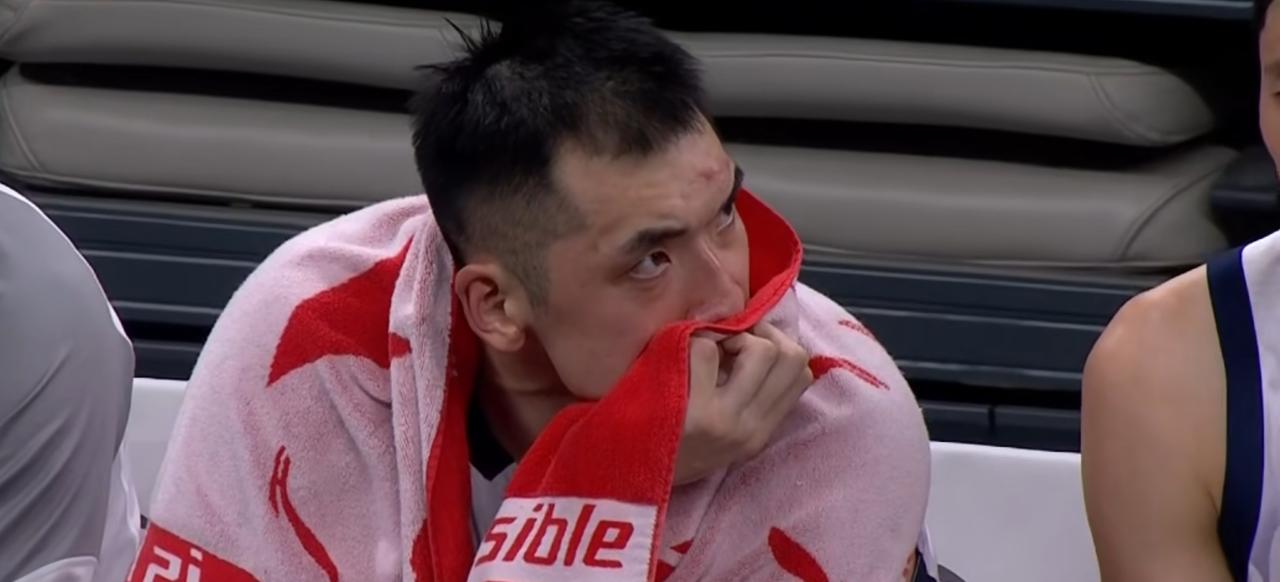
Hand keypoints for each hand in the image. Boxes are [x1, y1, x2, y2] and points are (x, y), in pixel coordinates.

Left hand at [673, 322, 813, 485]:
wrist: (628, 475)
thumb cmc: (672, 445)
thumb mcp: (722, 432)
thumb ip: (746, 396)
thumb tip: (758, 337)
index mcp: (761, 432)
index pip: (803, 374)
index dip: (780, 347)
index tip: (749, 347)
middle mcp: (750, 429)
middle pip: (790, 355)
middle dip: (760, 334)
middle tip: (730, 342)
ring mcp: (724, 420)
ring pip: (759, 349)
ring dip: (730, 336)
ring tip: (708, 351)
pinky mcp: (693, 412)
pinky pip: (705, 350)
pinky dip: (692, 343)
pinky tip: (678, 360)